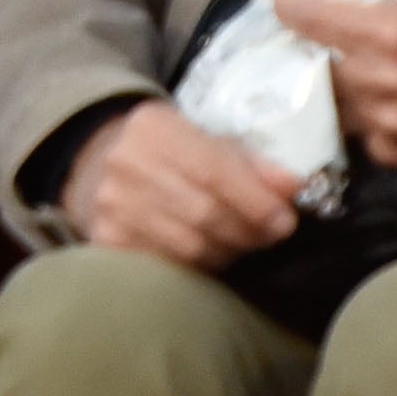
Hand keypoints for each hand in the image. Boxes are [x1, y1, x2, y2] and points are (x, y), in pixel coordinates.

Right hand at [63, 98, 302, 268]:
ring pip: (189, 247)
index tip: (285, 220)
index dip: (256, 202)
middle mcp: (124, 163)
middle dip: (248, 231)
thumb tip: (294, 186)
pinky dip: (199, 267)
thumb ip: (252, 163)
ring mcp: (110, 206)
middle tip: (270, 236)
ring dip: (227, 252)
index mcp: (153, 127)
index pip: (213, 170)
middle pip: (203, 213)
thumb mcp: (207, 141)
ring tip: (239, 243)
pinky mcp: (107, 242)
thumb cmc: (170, 156)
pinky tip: (208, 255)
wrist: (102, 166)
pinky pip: (169, 268)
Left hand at [275, 0, 396, 169]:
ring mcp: (386, 121)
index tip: (284, 0)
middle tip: (308, 35)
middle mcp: (379, 79)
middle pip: (310, 61)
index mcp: (387, 30)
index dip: (288, 4)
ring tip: (338, 67)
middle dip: (305, 46)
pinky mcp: (396, 152)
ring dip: (331, 84)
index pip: (304, 16)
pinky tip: (376, 99)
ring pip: (330, 101)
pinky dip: (362, 115)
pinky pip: (359, 131)